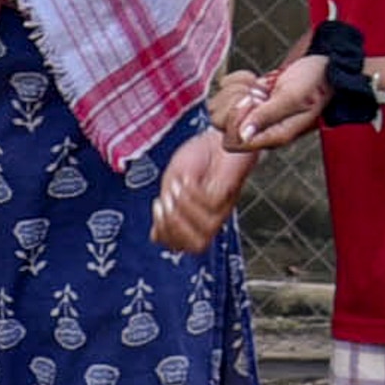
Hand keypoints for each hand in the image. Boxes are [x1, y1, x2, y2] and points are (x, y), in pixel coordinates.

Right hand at [154, 128, 248, 254]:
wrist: (215, 138)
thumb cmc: (196, 160)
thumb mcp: (172, 185)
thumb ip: (165, 211)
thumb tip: (155, 235)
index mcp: (195, 220)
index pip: (181, 246)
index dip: (165, 233)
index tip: (157, 205)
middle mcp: (211, 218)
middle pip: (196, 246)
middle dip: (174, 226)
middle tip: (165, 202)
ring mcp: (223, 207)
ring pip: (207, 228)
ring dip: (185, 208)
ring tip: (177, 187)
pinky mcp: (230, 191)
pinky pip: (212, 204)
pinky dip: (195, 194)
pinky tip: (189, 180)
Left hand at [227, 51, 333, 155]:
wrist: (326, 67)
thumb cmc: (317, 83)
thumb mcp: (293, 97)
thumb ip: (268, 115)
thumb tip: (244, 135)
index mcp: (272, 136)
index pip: (232, 142)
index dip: (235, 121)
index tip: (252, 101)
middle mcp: (259, 129)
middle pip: (220, 124)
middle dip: (233, 101)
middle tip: (256, 92)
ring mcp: (252, 114)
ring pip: (219, 106)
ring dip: (235, 89)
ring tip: (258, 85)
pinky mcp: (249, 98)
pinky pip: (225, 89)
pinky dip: (238, 79)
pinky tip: (255, 80)